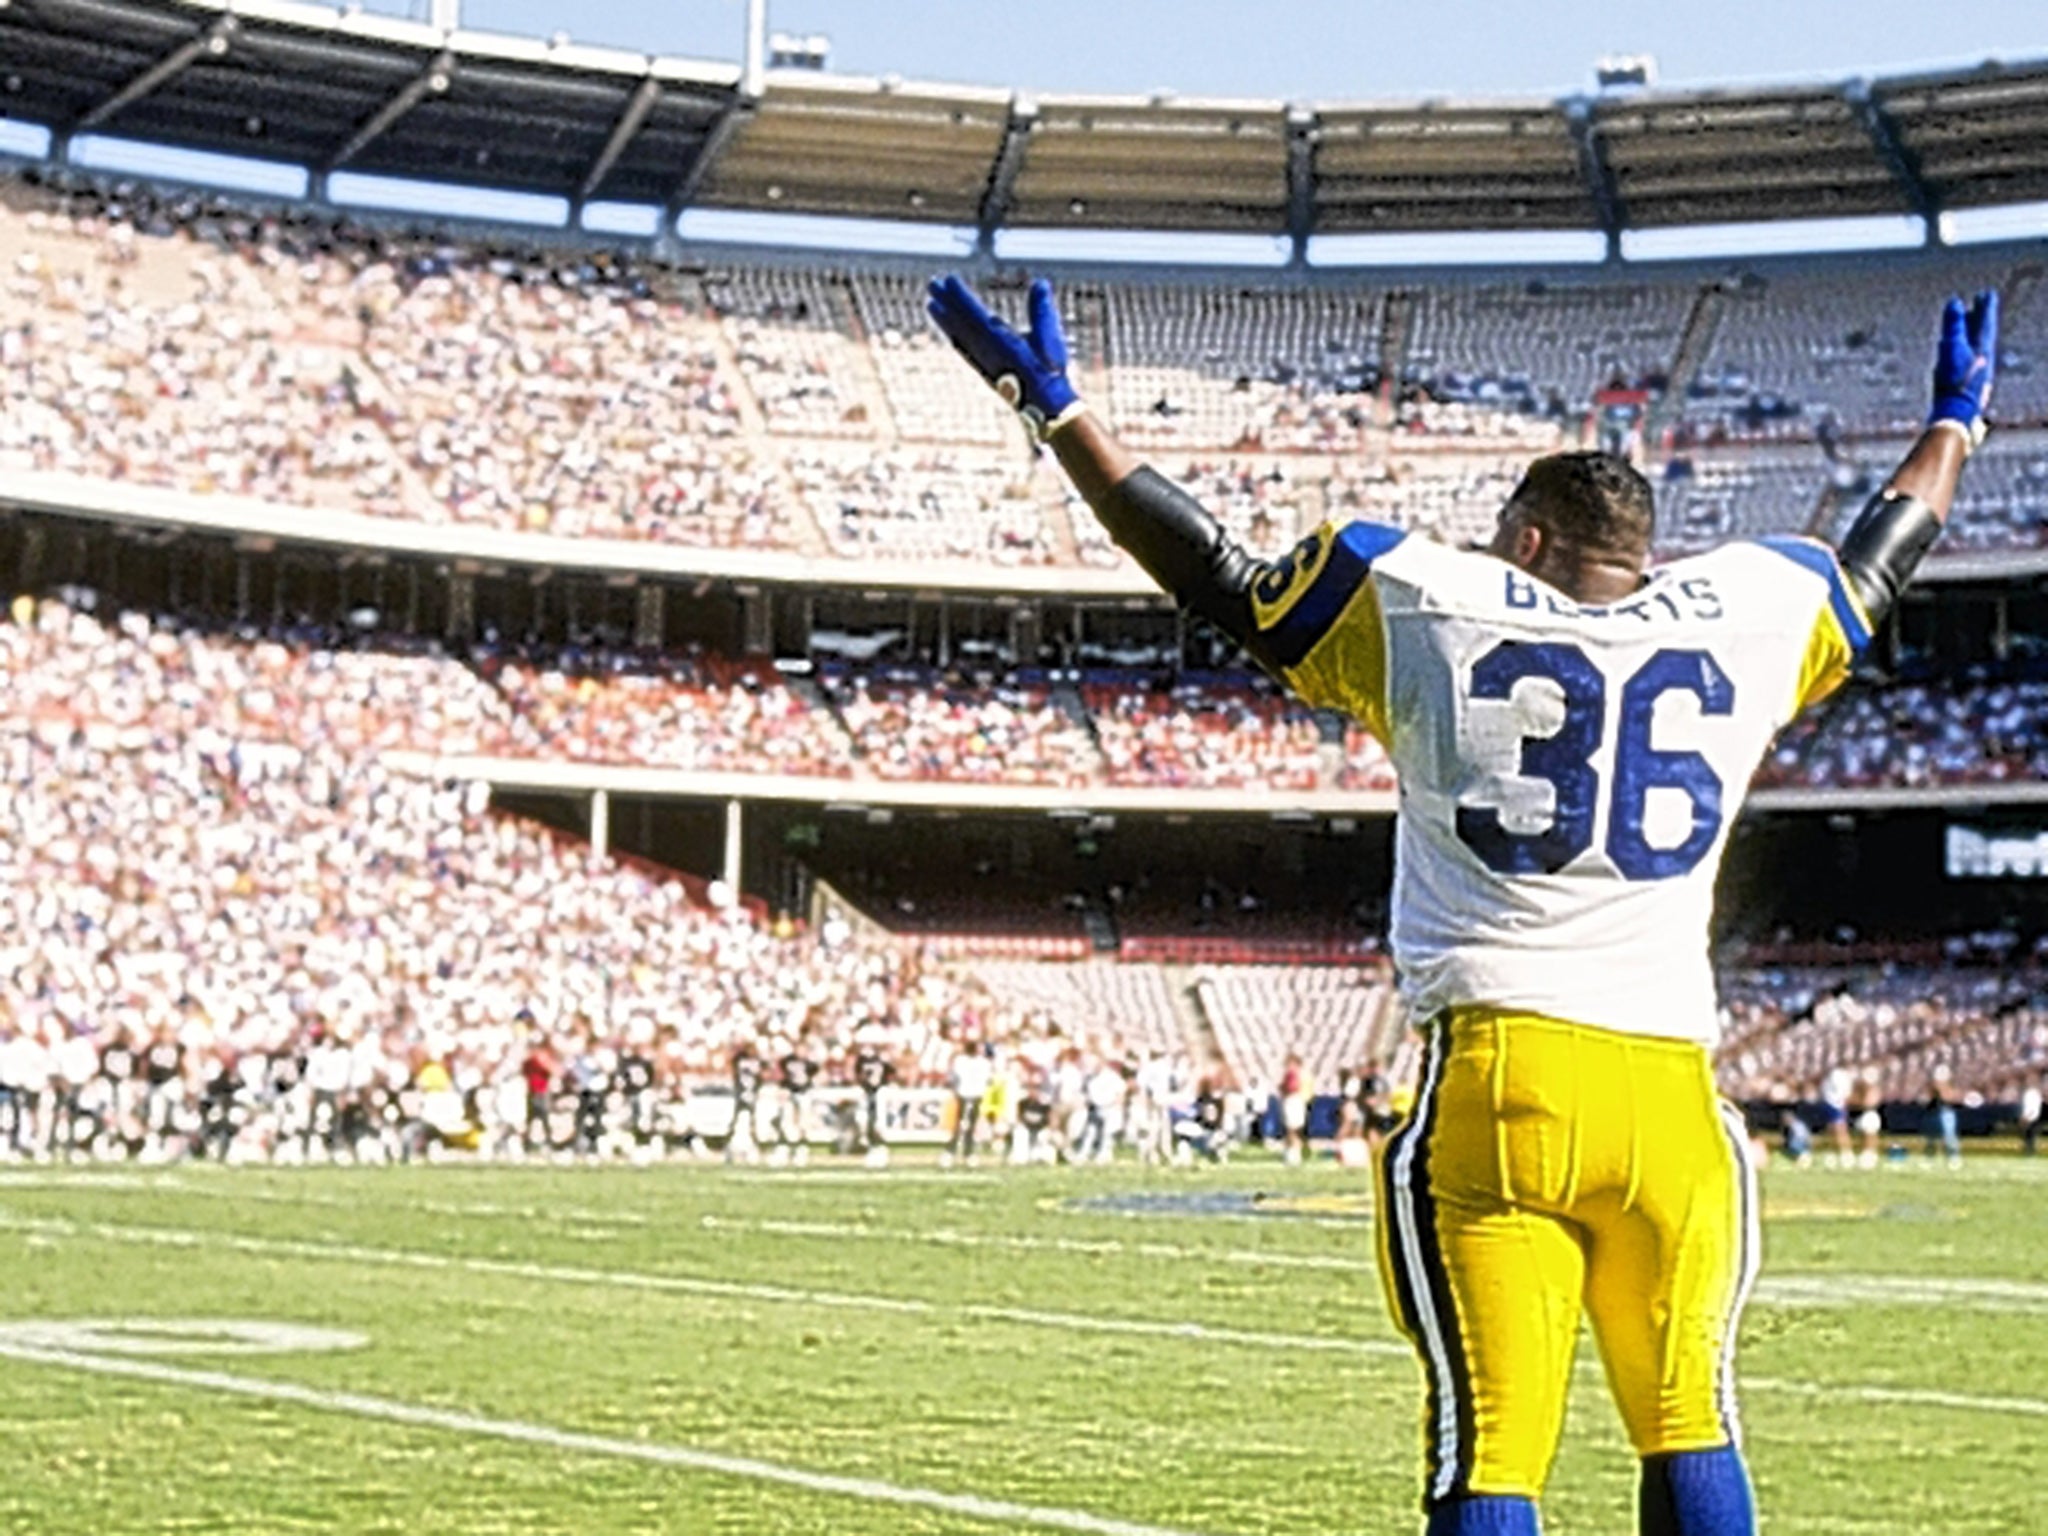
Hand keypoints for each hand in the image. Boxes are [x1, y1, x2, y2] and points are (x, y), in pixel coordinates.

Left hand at [926, 274, 1080, 438]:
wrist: (1045, 407)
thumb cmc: (1049, 371)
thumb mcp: (1048, 338)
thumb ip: (1042, 311)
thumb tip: (1040, 283)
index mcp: (1000, 340)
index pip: (975, 313)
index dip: (960, 297)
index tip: (947, 281)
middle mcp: (986, 350)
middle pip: (961, 322)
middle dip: (947, 303)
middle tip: (932, 285)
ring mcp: (983, 361)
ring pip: (960, 336)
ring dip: (946, 320)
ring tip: (932, 306)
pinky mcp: (985, 370)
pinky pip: (965, 350)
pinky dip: (955, 338)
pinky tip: (950, 334)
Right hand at [1929, 290, 1996, 448]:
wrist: (1954, 415)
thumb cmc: (1954, 382)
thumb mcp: (1952, 349)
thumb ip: (1954, 326)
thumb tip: (1955, 303)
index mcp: (1983, 351)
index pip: (1986, 324)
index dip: (1986, 308)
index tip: (1987, 294)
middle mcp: (1982, 361)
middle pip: (1981, 335)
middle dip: (1979, 319)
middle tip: (1978, 305)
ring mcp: (1974, 374)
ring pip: (1973, 348)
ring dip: (1969, 334)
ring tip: (1964, 325)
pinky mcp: (1964, 385)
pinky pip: (1964, 361)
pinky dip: (1959, 351)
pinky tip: (1951, 354)